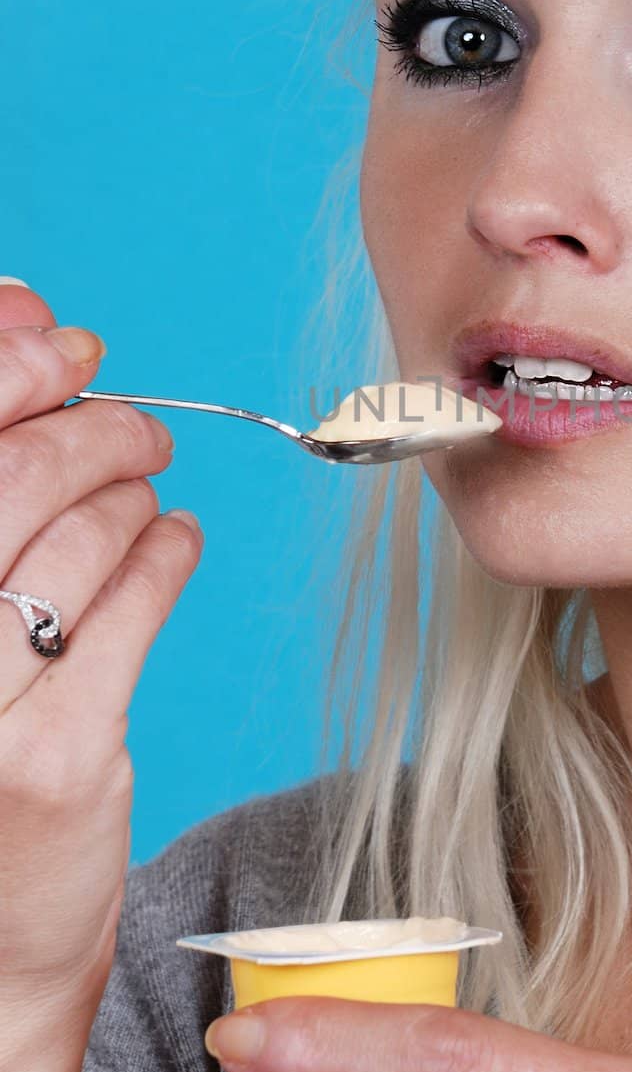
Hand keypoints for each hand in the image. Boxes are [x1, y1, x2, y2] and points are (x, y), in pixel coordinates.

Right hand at [0, 281, 203, 1057]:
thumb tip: (26, 317)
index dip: (12, 371)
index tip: (67, 347)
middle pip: (13, 479)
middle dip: (94, 428)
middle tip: (139, 426)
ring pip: (80, 538)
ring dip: (134, 494)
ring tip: (149, 493)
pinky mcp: (55, 754)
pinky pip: (134, 607)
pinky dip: (168, 554)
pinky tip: (175, 542)